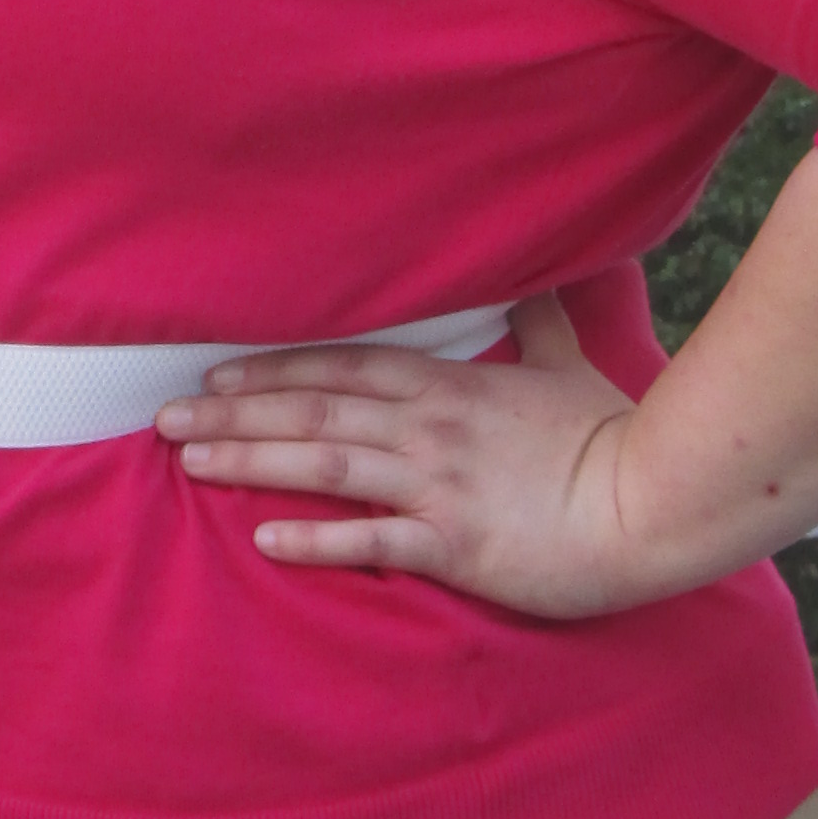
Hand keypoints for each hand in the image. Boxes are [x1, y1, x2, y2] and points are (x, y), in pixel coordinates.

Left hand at [156, 294, 659, 617]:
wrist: (653, 501)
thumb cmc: (610, 436)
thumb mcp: (568, 366)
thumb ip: (539, 322)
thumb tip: (537, 276)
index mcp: (449, 386)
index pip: (342, 369)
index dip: (275, 370)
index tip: (216, 376)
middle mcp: (429, 427)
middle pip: (315, 411)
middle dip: (236, 412)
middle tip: (165, 418)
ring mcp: (437, 483)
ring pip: (326, 463)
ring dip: (253, 459)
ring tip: (188, 461)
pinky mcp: (453, 542)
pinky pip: (370, 539)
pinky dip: (315, 537)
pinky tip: (262, 537)